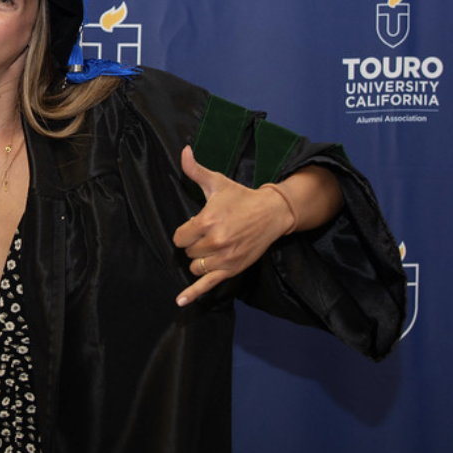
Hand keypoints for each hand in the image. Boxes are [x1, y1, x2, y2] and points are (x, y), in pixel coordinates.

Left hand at [172, 146, 296, 305]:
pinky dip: (193, 294)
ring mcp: (224, 258)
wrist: (272, 213)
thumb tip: (184, 151)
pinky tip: (180, 302)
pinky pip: (208, 285)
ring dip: (199, 259)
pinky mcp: (232, 269)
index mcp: (207, 221)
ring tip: (212, 247)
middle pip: (187, 252)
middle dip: (194, 243)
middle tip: (209, 233)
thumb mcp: (217, 183)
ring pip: (195, 267)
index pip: (179, 237)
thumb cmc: (241, 197)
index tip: (195, 226)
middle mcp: (215, 242)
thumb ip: (195, 170)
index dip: (184, 232)